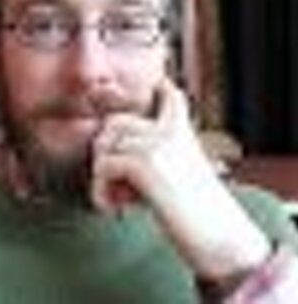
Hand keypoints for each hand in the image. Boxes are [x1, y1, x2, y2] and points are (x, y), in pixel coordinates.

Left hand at [91, 79, 270, 279]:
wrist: (220, 237)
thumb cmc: (196, 211)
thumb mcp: (179, 172)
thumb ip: (151, 155)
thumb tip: (109, 152)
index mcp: (180, 132)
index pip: (170, 97)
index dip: (161, 89)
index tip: (160, 83)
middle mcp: (168, 130)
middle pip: (115, 122)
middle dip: (104, 152)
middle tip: (116, 183)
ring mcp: (156, 142)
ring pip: (103, 147)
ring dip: (101, 178)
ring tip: (117, 200)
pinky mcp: (145, 162)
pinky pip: (102, 168)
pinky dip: (100, 193)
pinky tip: (115, 210)